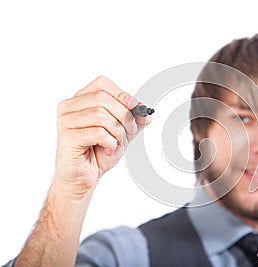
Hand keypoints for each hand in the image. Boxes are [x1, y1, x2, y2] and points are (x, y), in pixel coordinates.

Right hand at [54, 76, 151, 198]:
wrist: (84, 177)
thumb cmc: (97, 153)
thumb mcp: (121, 132)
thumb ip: (134, 120)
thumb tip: (147, 111)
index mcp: (79, 100)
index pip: (102, 84)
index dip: (121, 94)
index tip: (135, 108)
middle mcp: (68, 107)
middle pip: (103, 98)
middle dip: (123, 115)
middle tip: (129, 131)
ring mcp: (65, 121)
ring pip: (100, 115)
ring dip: (117, 131)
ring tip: (116, 143)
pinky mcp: (67, 137)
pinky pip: (97, 132)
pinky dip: (110, 142)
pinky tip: (107, 149)